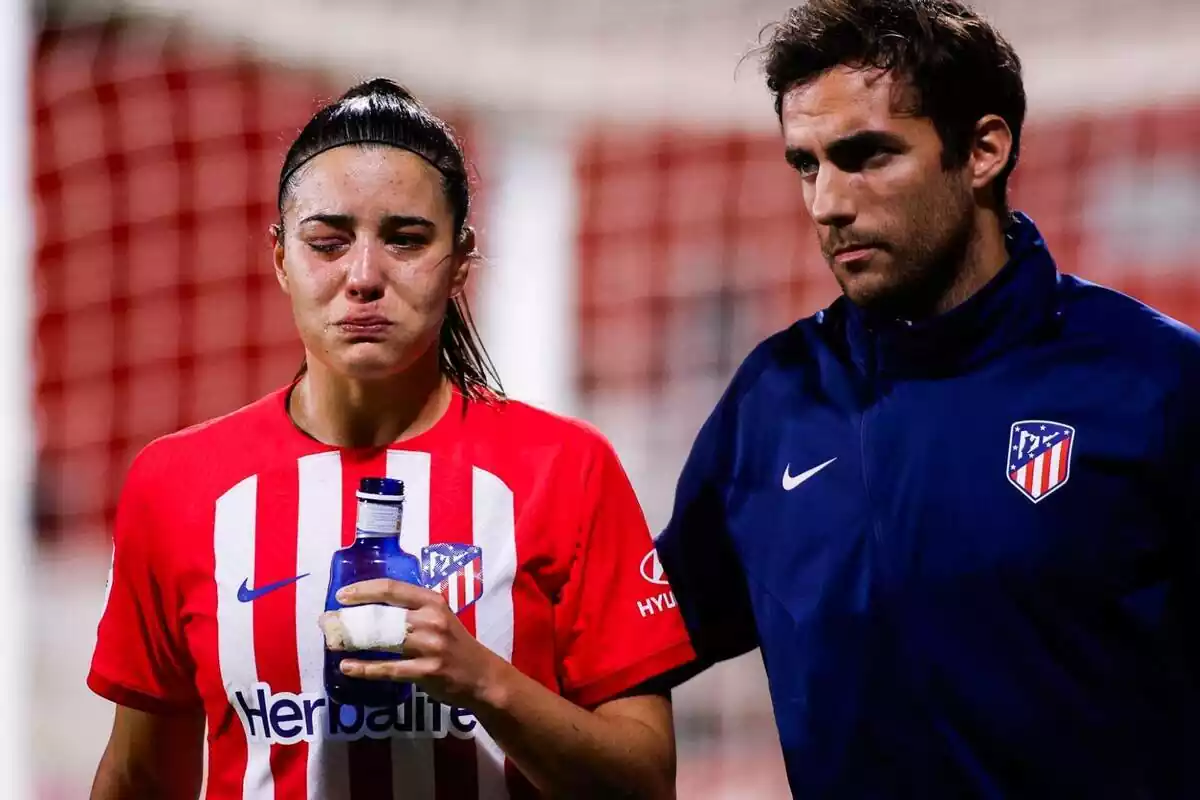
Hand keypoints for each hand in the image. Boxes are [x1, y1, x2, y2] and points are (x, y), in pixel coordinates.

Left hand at [334, 579, 505, 707]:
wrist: (482, 677)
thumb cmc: (456, 646)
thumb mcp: (439, 619)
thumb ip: (411, 611)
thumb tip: (370, 608)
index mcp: (432, 601)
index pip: (391, 588)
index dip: (363, 590)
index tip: (341, 595)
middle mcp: (431, 620)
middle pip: (382, 614)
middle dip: (351, 617)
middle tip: (328, 621)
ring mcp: (430, 646)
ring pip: (382, 640)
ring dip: (353, 642)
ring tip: (332, 643)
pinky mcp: (427, 672)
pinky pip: (388, 669)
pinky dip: (365, 669)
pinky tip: (347, 667)